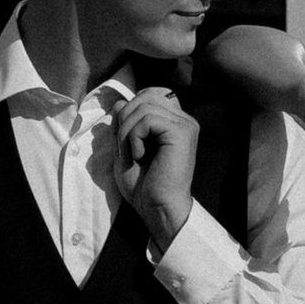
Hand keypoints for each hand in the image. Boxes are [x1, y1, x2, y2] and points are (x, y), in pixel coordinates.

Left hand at [112, 84, 198, 250]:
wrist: (156, 208)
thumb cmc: (143, 185)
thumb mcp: (125, 148)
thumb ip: (122, 124)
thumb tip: (118, 102)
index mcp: (174, 122)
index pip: (148, 95)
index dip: (130, 111)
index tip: (127, 141)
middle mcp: (184, 120)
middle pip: (145, 96)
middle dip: (125, 120)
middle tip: (125, 149)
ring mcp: (185, 125)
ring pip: (144, 106)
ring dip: (127, 131)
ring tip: (131, 155)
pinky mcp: (182, 133)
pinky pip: (148, 119)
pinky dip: (134, 137)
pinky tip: (139, 156)